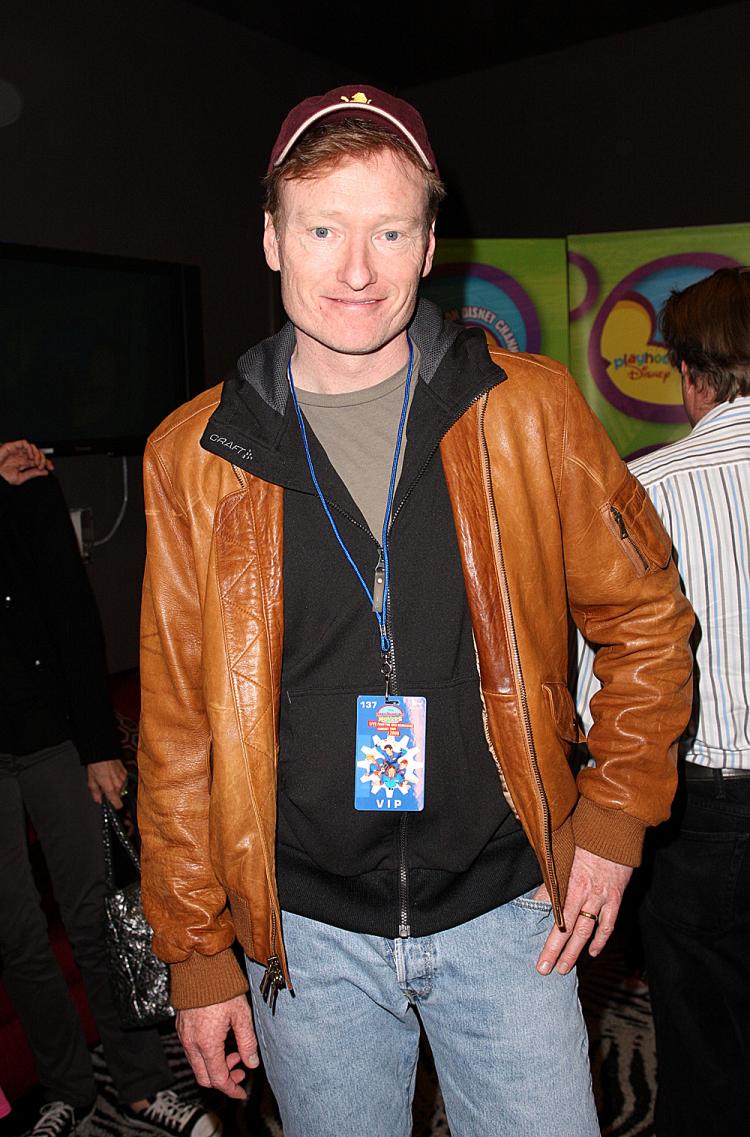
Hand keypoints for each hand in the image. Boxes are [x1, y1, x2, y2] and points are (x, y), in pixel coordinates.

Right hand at [0, 440, 52, 483]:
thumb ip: (32, 474)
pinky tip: (30, 456)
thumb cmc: (2, 476)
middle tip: (43, 466)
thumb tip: (45, 472)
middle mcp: (21, 456)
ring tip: (36, 462)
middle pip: (37, 453)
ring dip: (37, 454)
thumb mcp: (20, 478)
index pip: (38, 460)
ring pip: (33, 447)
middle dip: (43, 459)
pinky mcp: (13, 446)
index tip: (50, 468)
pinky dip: (30, 448)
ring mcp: (18, 451)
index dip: (46, 463)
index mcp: (24, 463)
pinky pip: (25, 443)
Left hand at [87, 759, 128, 807]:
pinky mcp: (126, 772)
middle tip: (103, 788)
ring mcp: (124, 778)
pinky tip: (111, 775)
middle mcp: (119, 785)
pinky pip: (123, 781)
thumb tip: (98, 800)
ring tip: (107, 779)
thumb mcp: (91, 781)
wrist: (103, 751)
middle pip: (118, 796)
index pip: (118, 805)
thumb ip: (95, 793)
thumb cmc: (96, 764)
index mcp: (111, 788)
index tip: (109, 804)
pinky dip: (118, 780)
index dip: (113, 806)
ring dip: (115, 787)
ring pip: (121, 789)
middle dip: (112, 794)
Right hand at [176, 995, 258, 1099]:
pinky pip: (192, 1051)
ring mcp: (184, 1036)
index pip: (218, 1079)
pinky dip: (207, 1055)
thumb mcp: (242, 1015)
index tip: (241, 1092)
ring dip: (216, 1066)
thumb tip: (252, 1063)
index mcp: (207, 1044)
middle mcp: (192, 1044)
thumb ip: (247, 1042)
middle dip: (223, 1080)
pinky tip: (221, 1042)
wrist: (200, 968)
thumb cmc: (222, 988)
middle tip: (240, 1070)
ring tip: (234, 1052)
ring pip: (198, 1065)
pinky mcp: (182, 1028)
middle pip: (205, 1078)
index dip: (231, 1089)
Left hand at [535, 846, 632, 975]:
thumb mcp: (562, 856)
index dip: (543, 934)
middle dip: (554, 951)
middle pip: (566, 929)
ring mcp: (600, 898)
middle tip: (543, 970)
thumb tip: (537, 898)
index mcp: (568, 883)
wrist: (613, 831)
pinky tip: (592, 952)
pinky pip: (607, 924)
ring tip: (563, 968)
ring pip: (585, 931)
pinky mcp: (615, 899)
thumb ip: (551, 879)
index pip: (552, 915)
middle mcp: (583, 894)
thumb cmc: (584, 840)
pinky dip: (600, 939)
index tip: (534, 949)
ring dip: (574, 952)